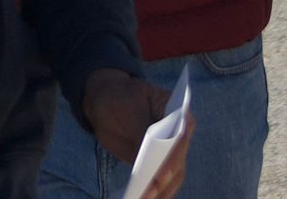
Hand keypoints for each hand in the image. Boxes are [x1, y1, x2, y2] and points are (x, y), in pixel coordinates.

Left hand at [82, 68, 190, 197]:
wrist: (106, 101)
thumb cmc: (119, 97)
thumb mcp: (127, 106)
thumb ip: (139, 129)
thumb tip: (148, 154)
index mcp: (178, 113)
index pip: (180, 136)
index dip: (173, 155)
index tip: (162, 171)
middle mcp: (180, 134)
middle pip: (176, 161)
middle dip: (163, 179)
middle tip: (148, 192)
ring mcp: (170, 152)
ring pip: (171, 177)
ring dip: (159, 191)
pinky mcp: (157, 165)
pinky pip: (160, 183)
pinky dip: (152, 193)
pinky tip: (139, 198)